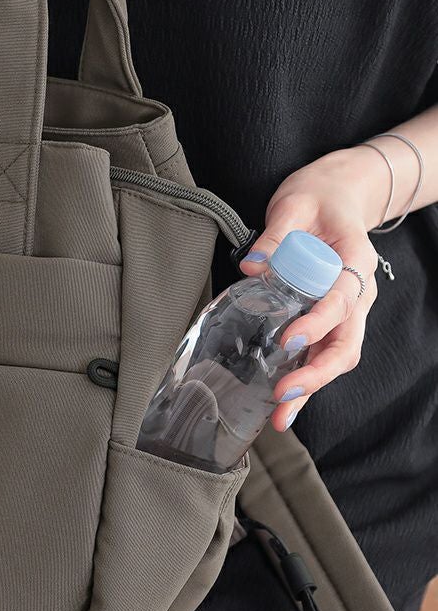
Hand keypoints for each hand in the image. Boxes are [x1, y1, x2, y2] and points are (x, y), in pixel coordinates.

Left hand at [239, 146, 386, 431]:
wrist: (343, 194)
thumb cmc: (320, 197)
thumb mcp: (296, 203)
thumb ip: (275, 234)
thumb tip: (251, 266)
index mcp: (355, 260)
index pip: (341, 299)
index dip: (318, 323)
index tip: (289, 339)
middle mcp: (358, 292)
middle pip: (347, 343)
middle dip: (317, 374)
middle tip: (285, 395)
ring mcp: (348, 309)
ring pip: (338, 356)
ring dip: (311, 388)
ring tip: (281, 416)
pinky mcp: (332, 319)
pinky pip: (324, 354)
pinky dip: (306, 379)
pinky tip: (283, 402)